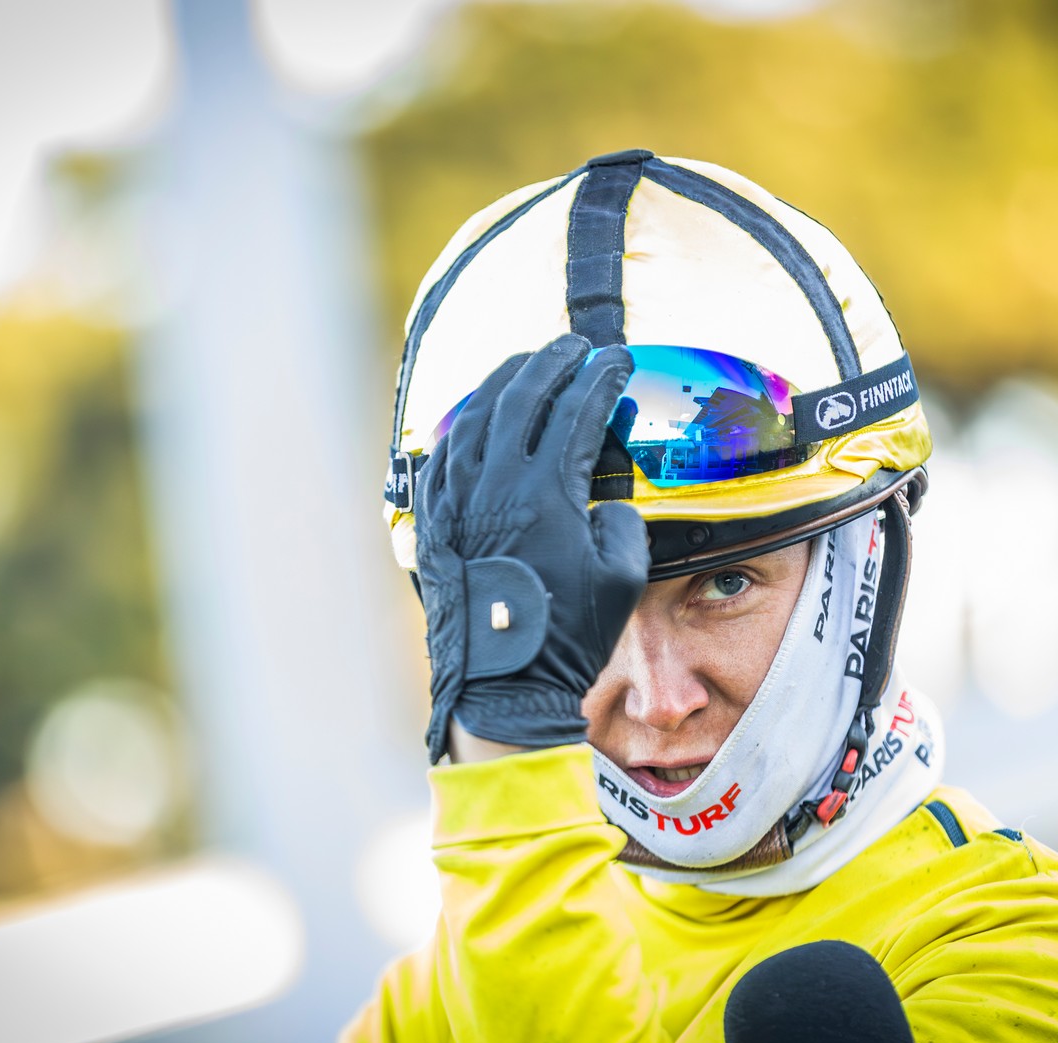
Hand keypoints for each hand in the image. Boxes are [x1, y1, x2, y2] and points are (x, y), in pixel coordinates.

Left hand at [414, 334, 649, 762]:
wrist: (502, 683)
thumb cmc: (567, 636)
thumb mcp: (622, 577)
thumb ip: (619, 522)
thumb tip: (601, 500)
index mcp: (547, 493)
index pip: (577, 411)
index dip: (601, 378)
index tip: (618, 359)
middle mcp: (495, 485)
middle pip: (520, 397)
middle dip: (549, 361)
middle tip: (572, 345)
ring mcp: (457, 501)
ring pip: (474, 418)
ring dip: (502, 382)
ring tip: (525, 365)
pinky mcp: (435, 521)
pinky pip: (443, 456)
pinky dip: (463, 426)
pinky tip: (474, 418)